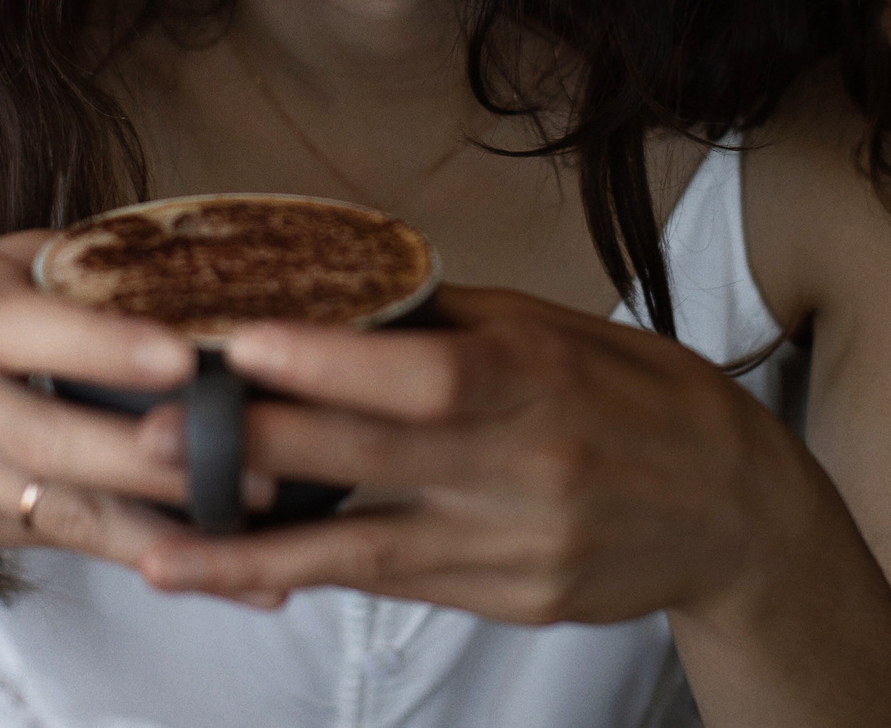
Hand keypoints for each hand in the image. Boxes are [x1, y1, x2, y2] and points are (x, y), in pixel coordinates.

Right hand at [0, 229, 211, 568]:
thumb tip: (149, 241)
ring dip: (154, 528)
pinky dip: (112, 551)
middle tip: (254, 471)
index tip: (183, 359)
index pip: (42, 332)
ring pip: (61, 509)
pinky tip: (183, 562)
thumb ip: (45, 262)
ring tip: (244, 537)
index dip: (112, 349)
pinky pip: (41, 538)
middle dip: (160, 463)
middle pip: (63, 441)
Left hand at [124, 286, 815, 623]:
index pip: (428, 373)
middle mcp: (527, 468)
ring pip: (367, 554)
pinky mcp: (508, 602)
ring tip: (157, 544)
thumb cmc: (633, 394)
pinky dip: (310, 579)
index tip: (241, 343)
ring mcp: (516, 548)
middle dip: (261, 452)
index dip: (334, 362)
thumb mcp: (557, 331)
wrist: (735, 509)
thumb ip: (451, 322)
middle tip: (155, 435)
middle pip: (379, 463)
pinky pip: (393, 587)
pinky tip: (236, 572)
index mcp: (540, 380)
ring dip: (255, 551)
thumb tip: (333, 288)